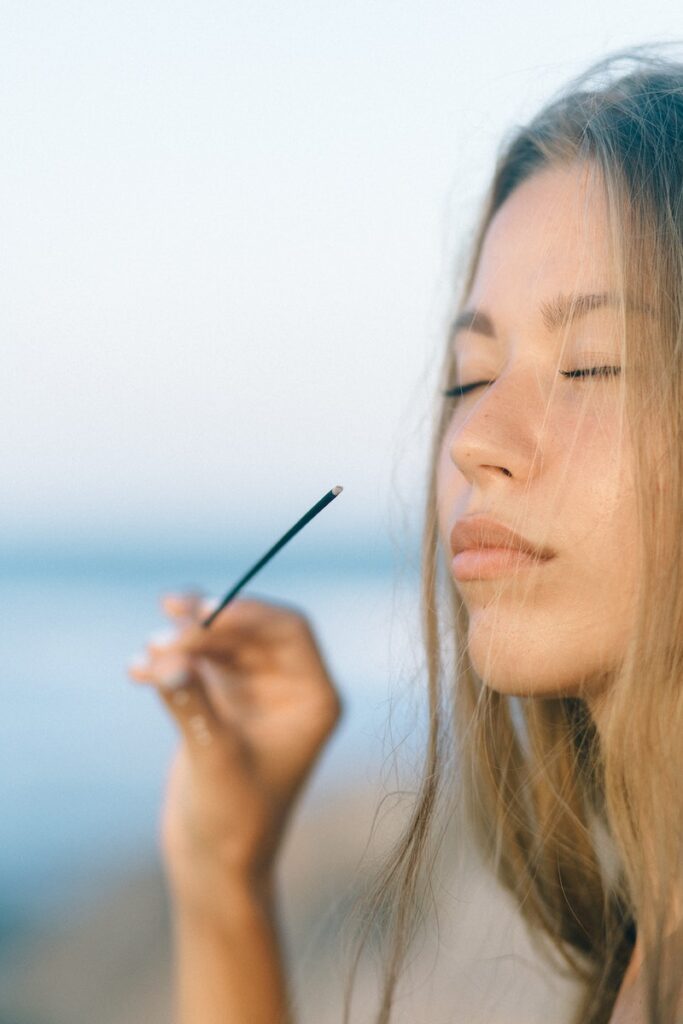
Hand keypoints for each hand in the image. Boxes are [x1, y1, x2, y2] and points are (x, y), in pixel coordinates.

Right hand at [127, 592, 342, 913]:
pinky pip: (195, 665)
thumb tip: (167, 655)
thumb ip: (194, 703)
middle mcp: (289, 688)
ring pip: (219, 642)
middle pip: (249, 629)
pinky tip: (136, 671)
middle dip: (207, 624)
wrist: (214, 867)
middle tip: (166, 623)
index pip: (288, 629)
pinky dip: (167, 663)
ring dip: (182, 640)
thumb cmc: (234, 822)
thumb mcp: (215, 758)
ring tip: (147, 651)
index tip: (201, 615)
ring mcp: (254, 693)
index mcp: (313, 697)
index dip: (246, 612)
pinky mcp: (221, 703)